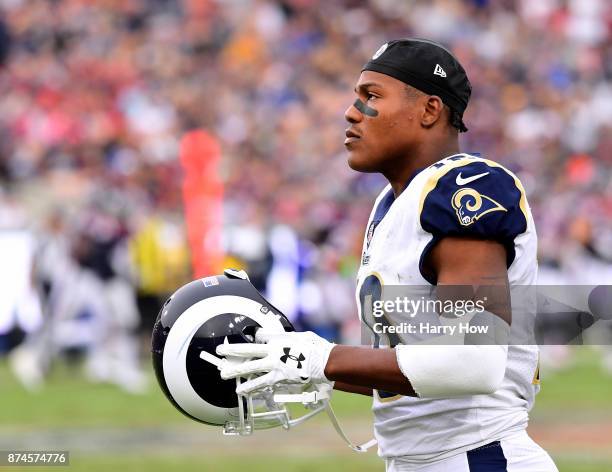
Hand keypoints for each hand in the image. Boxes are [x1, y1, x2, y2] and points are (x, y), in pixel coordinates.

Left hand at [216, 331, 334, 394]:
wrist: (324, 361)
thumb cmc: (316, 347)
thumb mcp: (302, 336)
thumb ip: (289, 337)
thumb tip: (284, 337)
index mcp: (279, 338)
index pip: (260, 336)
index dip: (252, 337)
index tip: (249, 338)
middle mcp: (274, 350)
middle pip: (248, 349)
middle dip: (232, 349)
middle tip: (220, 350)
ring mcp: (275, 364)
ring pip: (250, 367)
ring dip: (235, 370)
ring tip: (223, 373)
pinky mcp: (278, 377)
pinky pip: (261, 382)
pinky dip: (250, 387)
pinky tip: (240, 390)